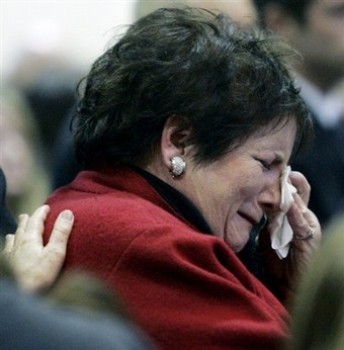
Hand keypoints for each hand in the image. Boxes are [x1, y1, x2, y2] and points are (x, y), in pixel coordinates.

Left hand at [2, 205, 73, 292]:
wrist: (20, 296)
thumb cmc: (39, 277)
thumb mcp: (56, 253)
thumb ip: (61, 232)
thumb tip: (67, 212)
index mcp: (30, 239)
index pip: (36, 220)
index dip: (41, 212)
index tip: (46, 207)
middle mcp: (18, 245)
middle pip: (23, 228)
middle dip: (28, 220)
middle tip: (29, 214)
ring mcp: (11, 256)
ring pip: (14, 238)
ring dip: (18, 231)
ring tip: (19, 227)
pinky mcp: (8, 267)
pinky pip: (7, 251)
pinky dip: (10, 245)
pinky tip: (8, 248)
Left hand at [259, 171, 321, 299]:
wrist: (287, 283)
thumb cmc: (278, 258)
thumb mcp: (270, 232)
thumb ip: (269, 217)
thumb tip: (260, 202)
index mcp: (294, 214)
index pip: (292, 191)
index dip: (283, 180)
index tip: (271, 169)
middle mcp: (303, 216)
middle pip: (299, 192)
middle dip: (289, 180)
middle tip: (279, 168)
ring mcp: (307, 225)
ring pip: (299, 203)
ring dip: (288, 193)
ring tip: (283, 178)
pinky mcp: (308, 237)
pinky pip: (300, 221)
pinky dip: (293, 211)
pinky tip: (288, 202)